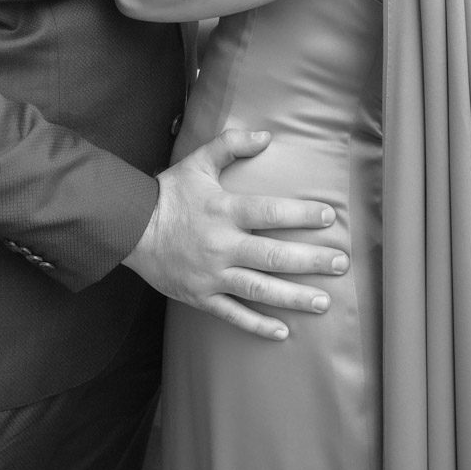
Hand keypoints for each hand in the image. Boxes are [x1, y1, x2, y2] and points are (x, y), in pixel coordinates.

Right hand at [123, 129, 349, 340]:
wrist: (129, 227)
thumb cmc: (169, 193)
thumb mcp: (198, 162)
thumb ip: (232, 146)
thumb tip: (267, 136)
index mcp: (224, 211)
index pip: (270, 212)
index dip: (301, 214)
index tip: (329, 216)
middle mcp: (222, 245)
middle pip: (273, 255)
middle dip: (311, 260)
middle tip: (341, 263)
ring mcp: (212, 275)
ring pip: (259, 289)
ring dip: (293, 297)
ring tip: (324, 302)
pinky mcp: (200, 296)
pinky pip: (233, 315)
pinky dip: (257, 325)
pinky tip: (283, 332)